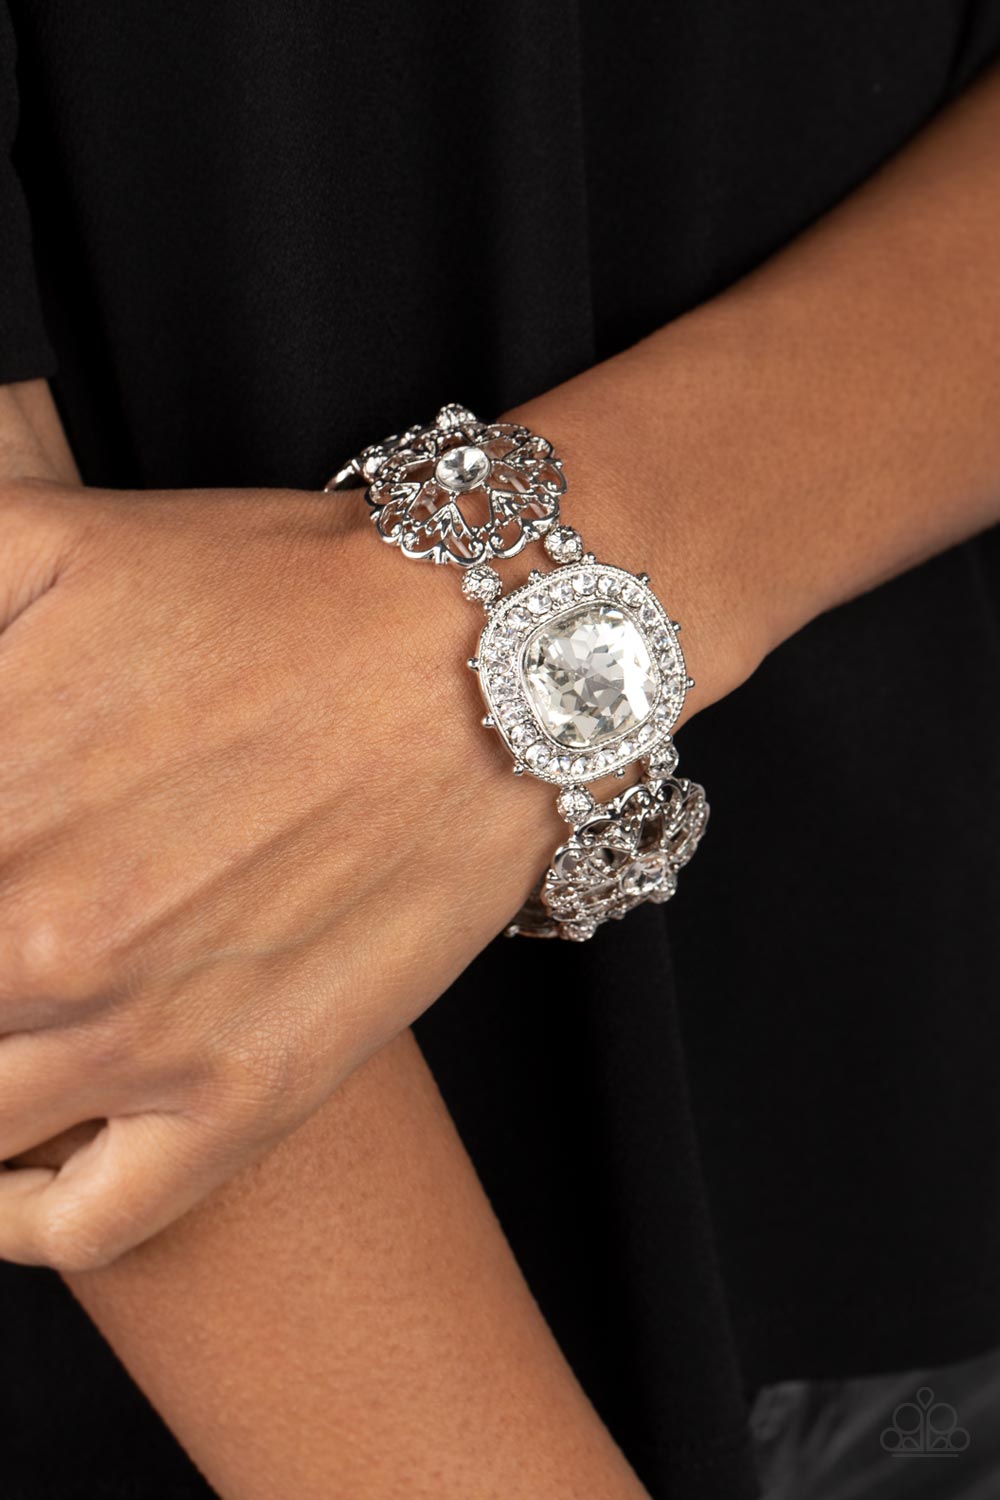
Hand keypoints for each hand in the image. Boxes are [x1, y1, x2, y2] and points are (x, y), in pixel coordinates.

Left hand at [0, 477, 580, 1269]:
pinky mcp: (249, 1095)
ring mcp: (145, 1039)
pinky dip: (10, 1218)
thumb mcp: (43, 538)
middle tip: (7, 926)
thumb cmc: (277, 593)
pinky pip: (82, 1221)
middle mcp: (43, 937)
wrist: (487, 663)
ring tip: (7, 1005)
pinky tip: (5, 1163)